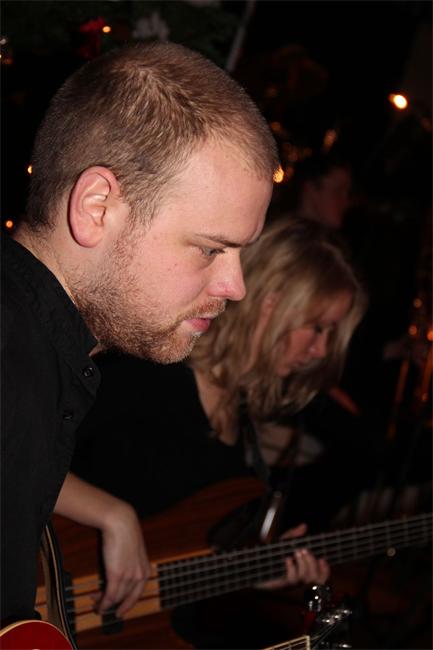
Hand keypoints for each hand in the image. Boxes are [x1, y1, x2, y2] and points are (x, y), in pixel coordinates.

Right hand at [96, 502, 150, 616]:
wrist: (121, 522)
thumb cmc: (126, 534)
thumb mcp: (133, 553)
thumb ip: (130, 567)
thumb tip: (119, 579)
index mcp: (146, 570)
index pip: (136, 594)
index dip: (126, 604)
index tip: (119, 610)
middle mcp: (140, 576)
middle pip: (126, 598)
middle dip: (114, 605)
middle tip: (103, 607)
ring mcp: (129, 576)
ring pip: (116, 598)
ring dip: (105, 604)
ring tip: (96, 603)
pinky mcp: (117, 575)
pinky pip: (109, 595)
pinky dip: (103, 603)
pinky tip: (98, 606)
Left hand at [258, 523, 329, 589]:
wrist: (255, 564)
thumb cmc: (271, 555)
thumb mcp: (283, 543)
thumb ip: (294, 535)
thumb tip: (304, 526)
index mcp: (303, 571)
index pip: (321, 577)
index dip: (325, 571)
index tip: (323, 559)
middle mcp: (299, 579)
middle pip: (314, 577)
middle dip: (312, 562)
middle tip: (304, 550)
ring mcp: (291, 583)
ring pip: (304, 578)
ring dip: (303, 564)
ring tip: (296, 552)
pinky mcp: (281, 583)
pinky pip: (291, 579)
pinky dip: (291, 568)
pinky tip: (287, 559)